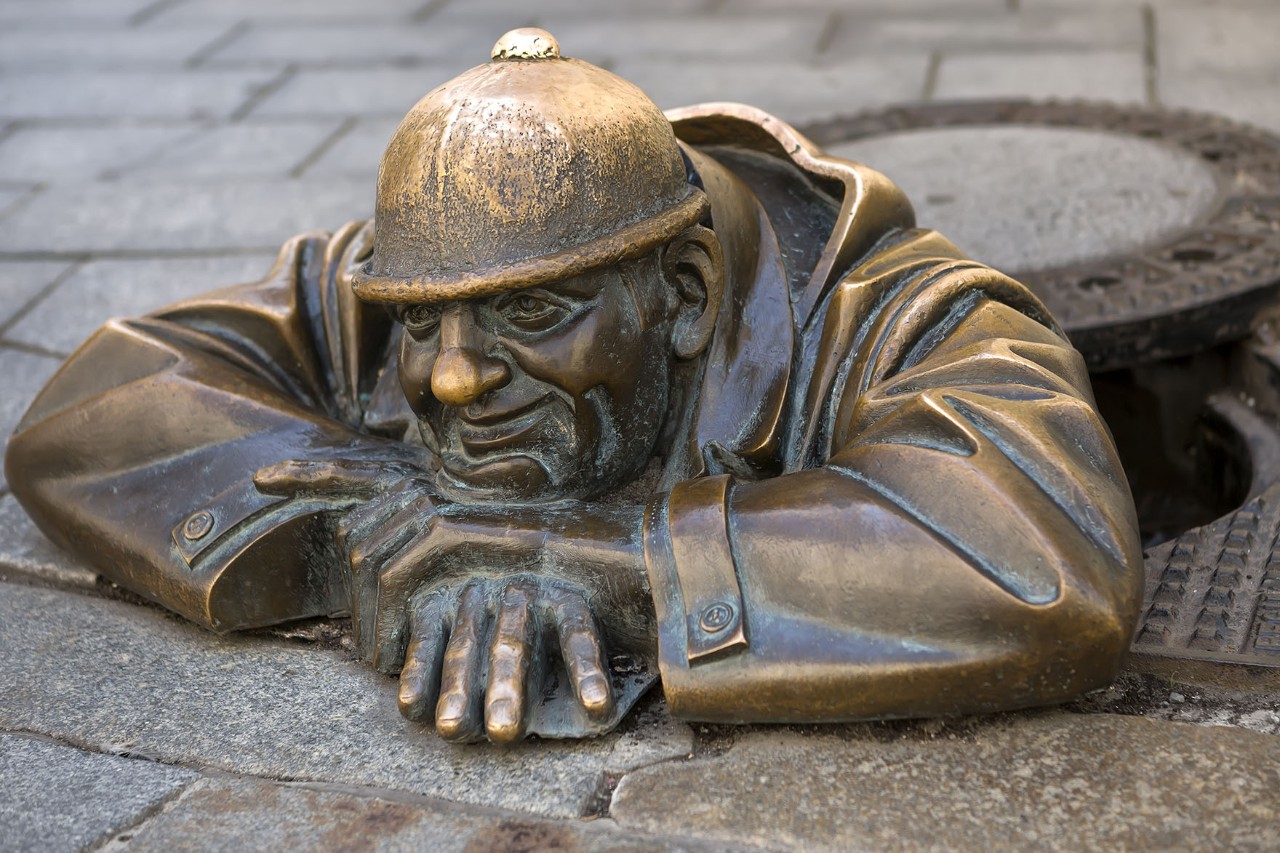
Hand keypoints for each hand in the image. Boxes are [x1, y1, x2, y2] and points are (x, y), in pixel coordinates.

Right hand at [400, 574, 613, 743]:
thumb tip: (603, 708)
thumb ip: (599, 660)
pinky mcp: (434, 606)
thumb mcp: (585, 617)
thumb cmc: (556, 616)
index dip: (587, 667)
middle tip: (504, 731)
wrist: (488, 539)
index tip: (598, 706)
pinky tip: (410, 707)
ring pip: (465, 647)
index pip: (578, 632)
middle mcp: (517, 596)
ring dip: (458, 689)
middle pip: (513, 645)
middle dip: (507, 688)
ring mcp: (473, 600)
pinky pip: (424, 641)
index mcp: (563, 597)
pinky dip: (417, 673)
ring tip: (452, 729)